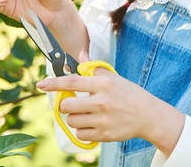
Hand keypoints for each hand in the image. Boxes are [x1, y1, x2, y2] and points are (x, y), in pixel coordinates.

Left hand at [36, 51, 185, 154]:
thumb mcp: (114, 78)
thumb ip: (94, 68)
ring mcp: (102, 120)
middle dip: (66, 104)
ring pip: (72, 120)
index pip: (72, 81)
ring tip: (87, 114)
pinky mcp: (104, 135)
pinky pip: (80, 133)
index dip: (54, 83)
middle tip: (74, 103)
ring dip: (74, 118)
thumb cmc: (130, 95)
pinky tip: (93, 124)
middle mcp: (101, 102)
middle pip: (67, 105)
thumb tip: (80, 55)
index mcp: (103, 84)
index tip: (41, 84)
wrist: (149, 116)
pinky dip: (82, 130)